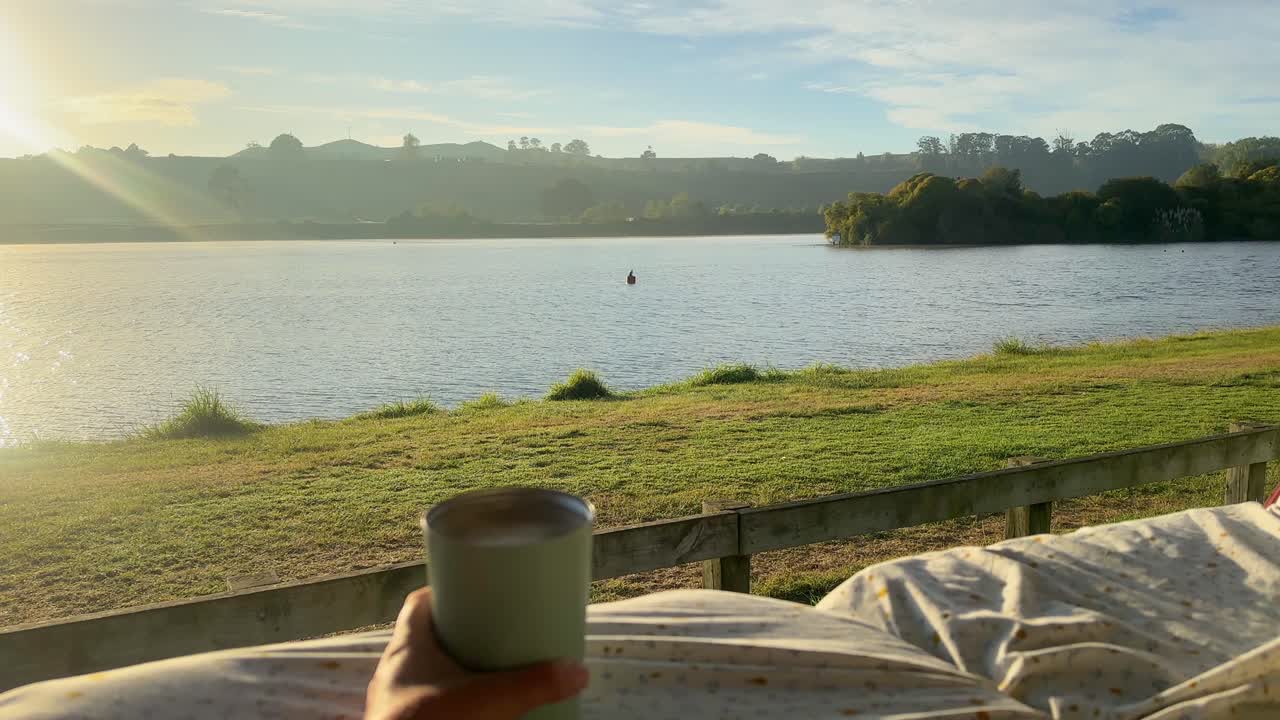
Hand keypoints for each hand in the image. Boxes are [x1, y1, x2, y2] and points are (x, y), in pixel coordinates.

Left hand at [366, 587, 589, 719]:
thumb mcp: (486, 701)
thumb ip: (532, 685)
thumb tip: (578, 672)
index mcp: (405, 646)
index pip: (419, 602)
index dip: (446, 592)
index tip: (478, 591)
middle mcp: (395, 670)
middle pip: (428, 637)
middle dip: (460, 634)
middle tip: (497, 633)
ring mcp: (396, 701)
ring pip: (427, 672)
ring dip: (455, 670)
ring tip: (491, 670)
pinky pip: (428, 700)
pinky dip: (450, 699)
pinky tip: (473, 707)